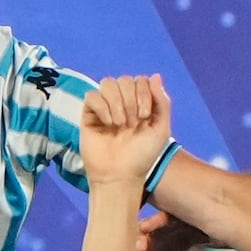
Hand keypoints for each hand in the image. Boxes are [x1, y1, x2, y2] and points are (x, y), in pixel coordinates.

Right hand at [77, 74, 172, 195]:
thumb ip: (162, 102)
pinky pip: (92, 95)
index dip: (144, 93)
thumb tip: (155, 75)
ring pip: (108, 83)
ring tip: (120, 124)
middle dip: (131, 100)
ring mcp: (105, 107)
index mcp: (140, 104)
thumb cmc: (142, 156)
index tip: (144, 117)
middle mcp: (122, 103)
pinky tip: (108, 123)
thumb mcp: (161, 129)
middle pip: (125, 79)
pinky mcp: (89, 114)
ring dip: (117, 102)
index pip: (141, 80)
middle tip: (132, 124)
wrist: (120, 175)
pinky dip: (102, 107)